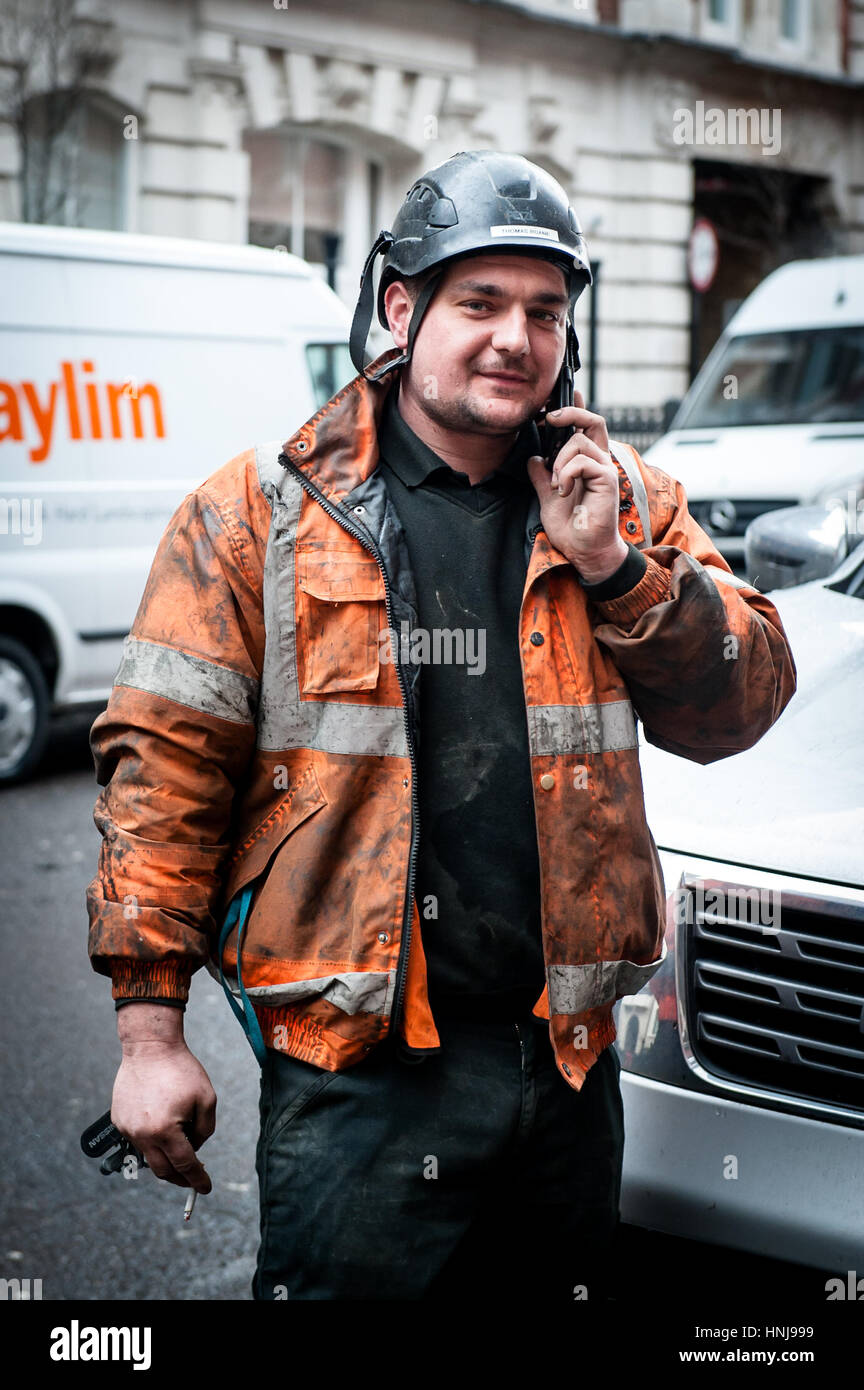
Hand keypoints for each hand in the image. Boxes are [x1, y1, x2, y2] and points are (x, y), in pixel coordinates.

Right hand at [112, 1007, 215, 1192]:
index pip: (185, 1165)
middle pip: (162, 1171)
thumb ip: (205, 1130)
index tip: (206, 1188)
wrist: (150, 1047)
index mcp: (165, 1130)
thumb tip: (195, 1149)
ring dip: (165, 1158)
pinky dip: (151, 1142)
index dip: (198, 1179)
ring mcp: (127, 1128)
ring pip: (148, 1157)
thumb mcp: (206, 1098)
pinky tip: (162, 1128)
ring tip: (180, 1148)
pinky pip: (137, 1140)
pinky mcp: (119, 1120)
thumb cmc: (182, 1070)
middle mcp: (142, 1135)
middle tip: (193, 1178)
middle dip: (180, 1178)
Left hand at [527, 389, 627, 583]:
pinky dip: (566, 474)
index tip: (549, 409)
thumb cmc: (571, 527)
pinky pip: (582, 462)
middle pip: (593, 421)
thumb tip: (534, 458)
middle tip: (548, 419)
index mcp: (586, 463)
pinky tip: (563, 491)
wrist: (583, 550)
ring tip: (556, 485)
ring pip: (579, 442)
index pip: (584, 428)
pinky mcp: (607, 480)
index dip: (571, 410)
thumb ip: (541, 476)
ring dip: (559, 461)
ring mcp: (605, 469)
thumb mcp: (547, 496)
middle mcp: (599, 462)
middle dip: (570, 412)